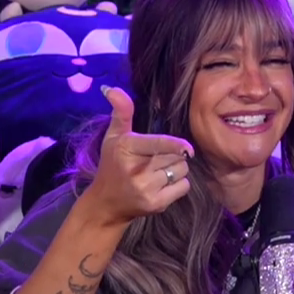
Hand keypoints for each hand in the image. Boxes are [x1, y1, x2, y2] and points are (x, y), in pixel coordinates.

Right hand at [79, 87, 193, 225]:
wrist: (106, 204)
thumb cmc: (112, 165)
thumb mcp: (113, 137)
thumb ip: (121, 112)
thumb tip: (112, 89)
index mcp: (126, 148)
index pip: (158, 144)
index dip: (176, 145)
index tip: (187, 148)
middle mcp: (136, 170)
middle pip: (176, 156)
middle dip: (173, 155)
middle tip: (155, 160)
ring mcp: (146, 189)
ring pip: (182, 170)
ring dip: (177, 169)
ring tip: (158, 173)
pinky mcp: (155, 204)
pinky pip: (183, 187)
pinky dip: (179, 185)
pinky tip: (162, 186)